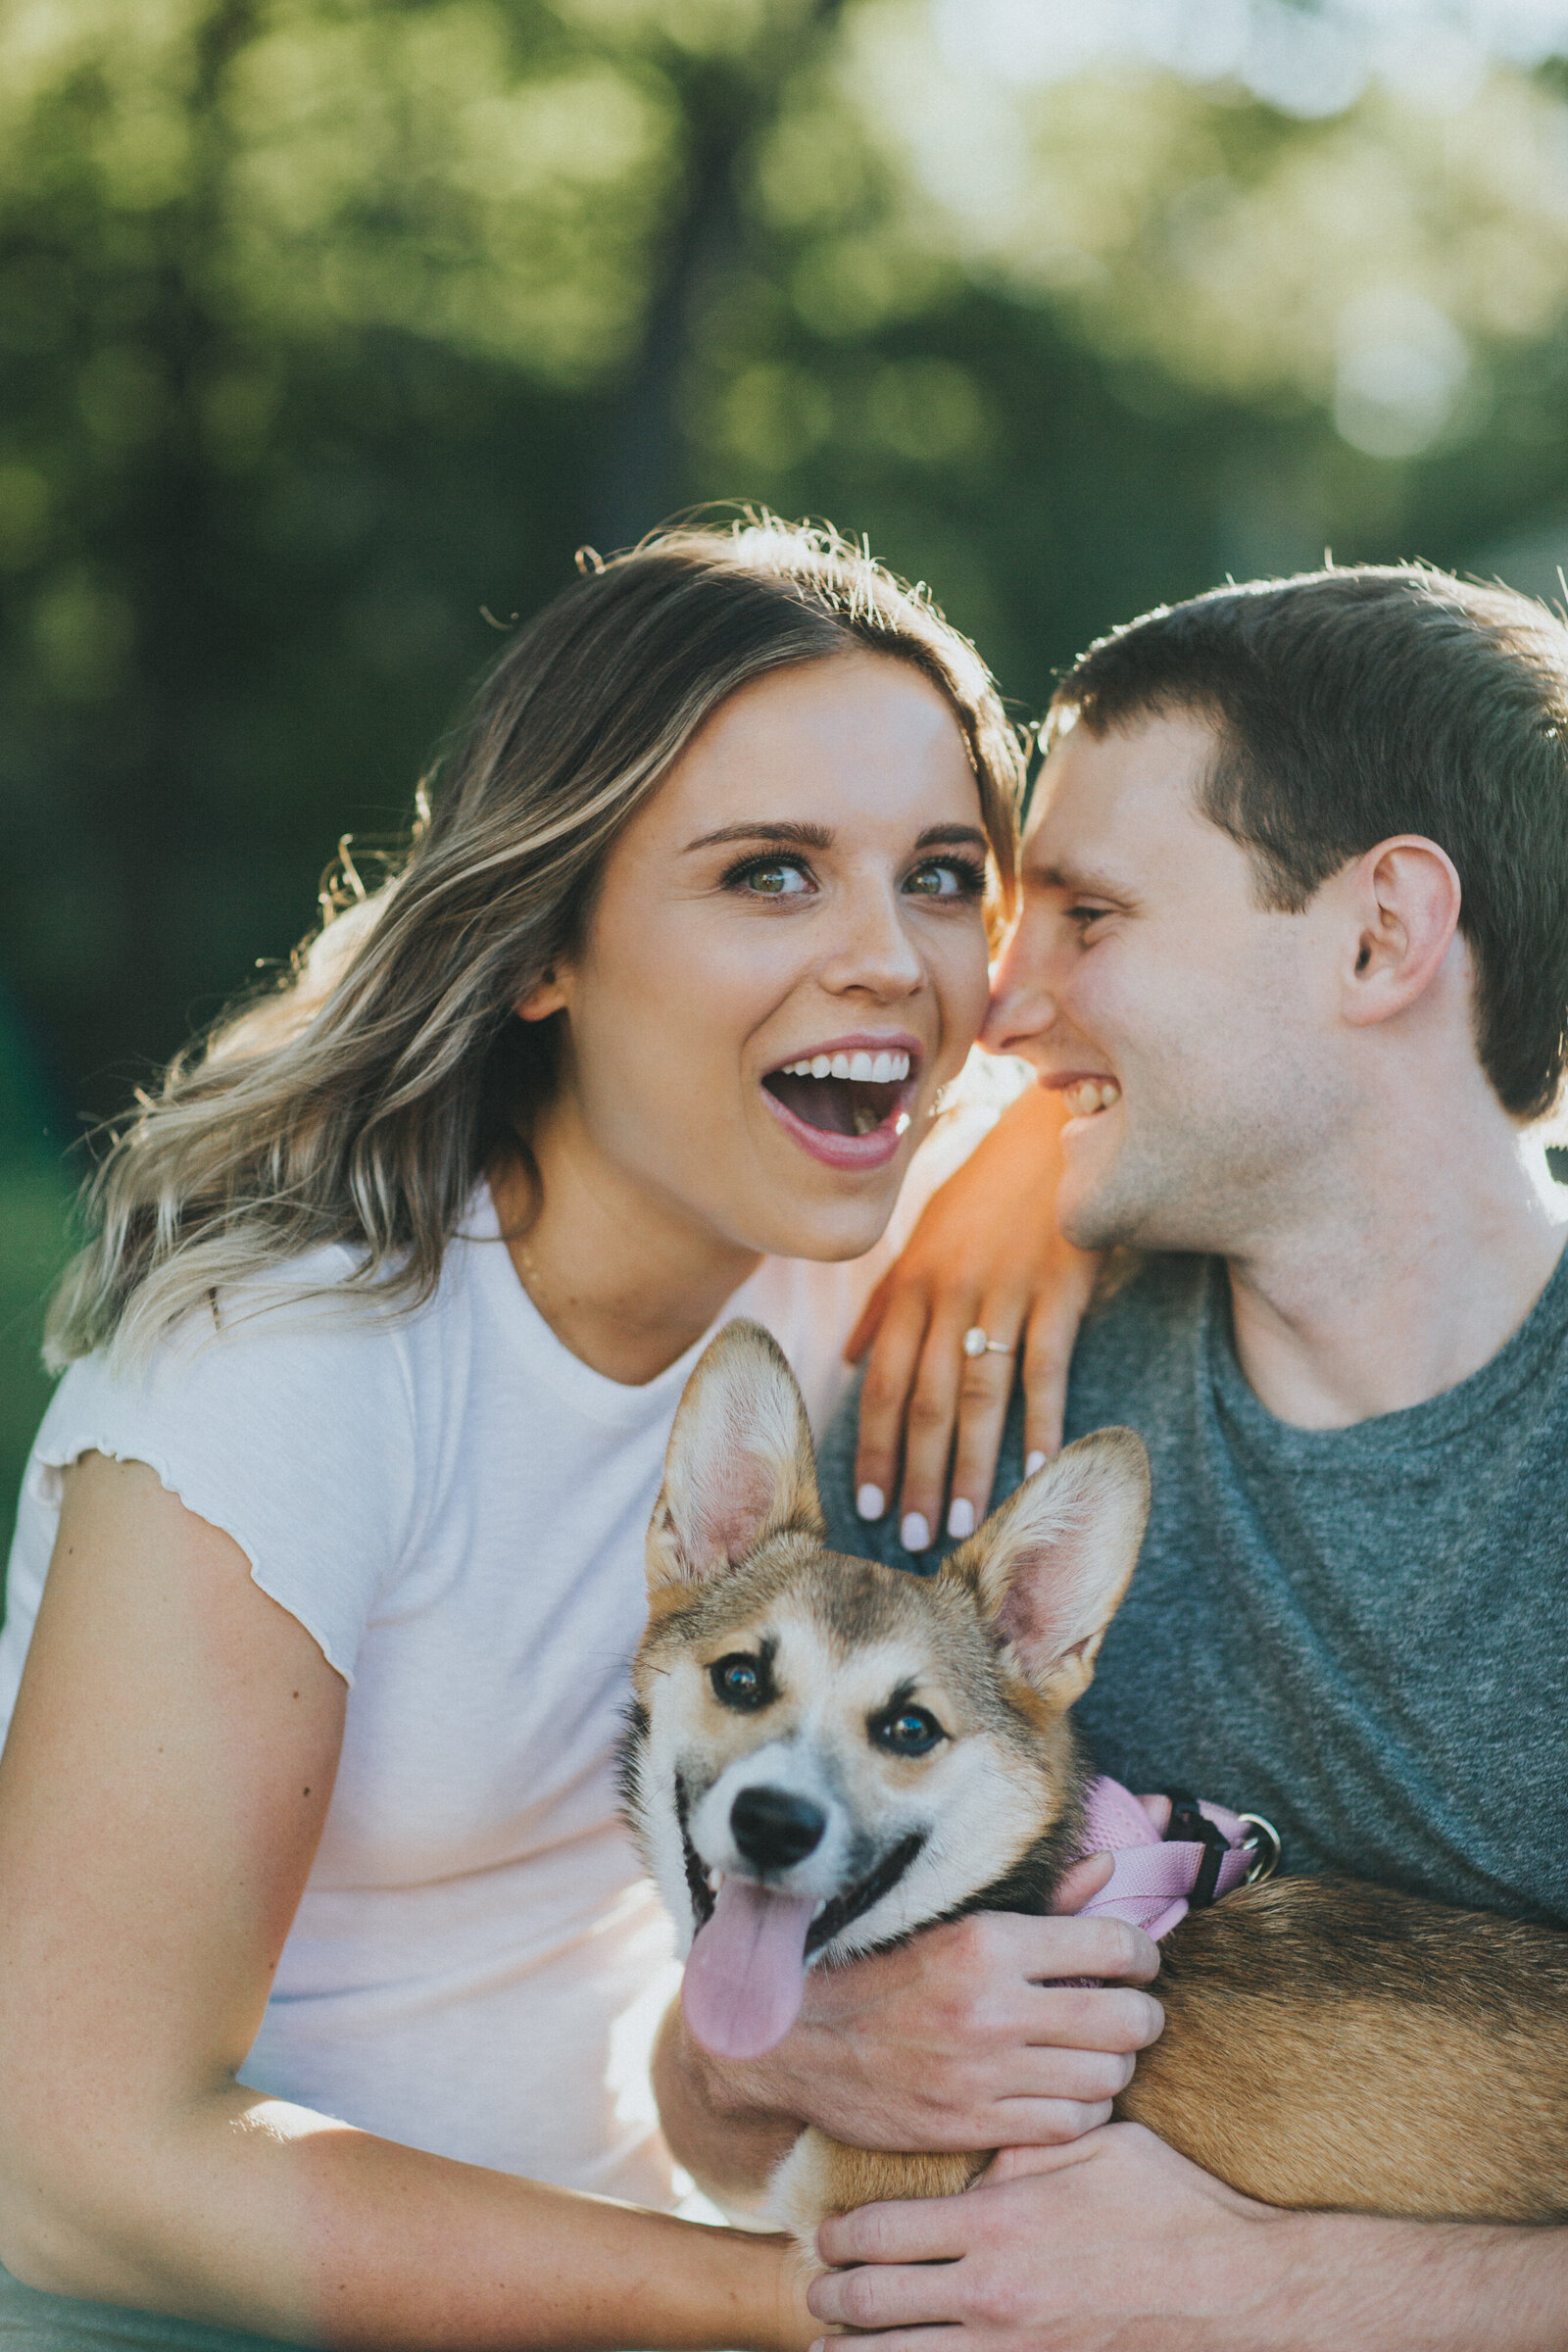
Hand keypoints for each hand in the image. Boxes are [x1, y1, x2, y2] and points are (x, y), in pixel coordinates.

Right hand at [700, 1891, 1161, 2158]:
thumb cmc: (879, 1970)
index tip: (1136, 1960)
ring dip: (1113, 2064)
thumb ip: (1043, 1901)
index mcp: (986, 1942)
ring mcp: (981, 2074)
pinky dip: (1082, 2110)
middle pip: (1125, 2019)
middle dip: (1141, 2014)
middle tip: (1129, 2009)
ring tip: (1096, 2051)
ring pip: (1106, 2078)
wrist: (796, 2041)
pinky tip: (1065, 2090)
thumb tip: (1109, 1871)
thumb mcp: (954, 1920)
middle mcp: (990, 2008)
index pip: (1112, 1945)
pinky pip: (1068, 2125)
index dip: (1140, 1954)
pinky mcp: (971, 2126)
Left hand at [808, 2121, 1288, 2349]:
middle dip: (832, 2295)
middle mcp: (991, 2293)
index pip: (883, 2232)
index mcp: (996, 2221)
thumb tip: (975, 2140)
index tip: (828, 2233)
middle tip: (815, 2287)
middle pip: (874, 2302)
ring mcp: (1015, 2350)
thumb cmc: (1170, 2205)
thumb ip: (1019, 2145)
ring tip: (824, 2346)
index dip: (842, 2236)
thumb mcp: (1090, 2146)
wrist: (1237, 2288)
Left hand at [850, 1084, 1099, 1552]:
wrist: (1057, 1132)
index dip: (874, 1446)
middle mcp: (948, 1293)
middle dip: (916, 1474)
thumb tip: (851, 1360)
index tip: (865, 1507)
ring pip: (978, 1393)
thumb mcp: (925, 1237)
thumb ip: (887, 1303)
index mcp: (912, 1285)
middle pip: (925, 1400)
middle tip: (913, 1539)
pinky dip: (1043, 1421)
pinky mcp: (1061, 1288)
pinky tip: (1039, 1473)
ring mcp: (1004, 1292)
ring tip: (962, 1526)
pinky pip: (1046, 1366)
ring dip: (970, 1465)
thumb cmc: (988, 1192)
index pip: (883, 1381)